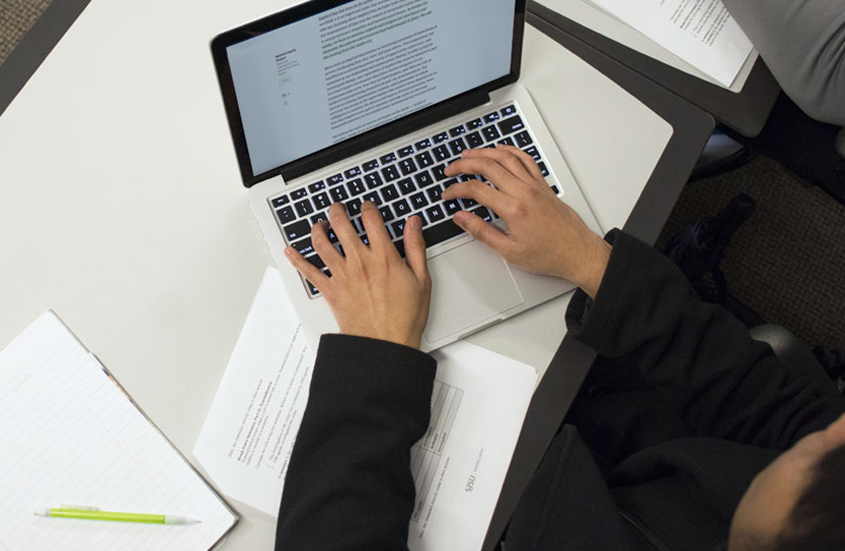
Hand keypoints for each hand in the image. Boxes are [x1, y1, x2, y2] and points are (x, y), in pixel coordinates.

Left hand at [284, 201, 431, 348]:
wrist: (385, 343)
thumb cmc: (404, 317)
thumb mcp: (421, 279)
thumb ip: (415, 247)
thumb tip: (413, 224)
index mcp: (384, 256)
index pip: (371, 219)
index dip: (367, 207)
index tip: (366, 206)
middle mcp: (360, 261)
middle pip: (341, 224)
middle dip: (337, 211)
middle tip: (337, 208)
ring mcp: (342, 275)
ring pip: (321, 243)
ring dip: (318, 229)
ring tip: (319, 224)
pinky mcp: (330, 290)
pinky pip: (308, 271)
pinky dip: (297, 259)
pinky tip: (290, 251)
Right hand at [441, 146, 610, 297]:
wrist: (577, 252)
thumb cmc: (549, 254)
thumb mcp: (509, 250)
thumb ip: (481, 232)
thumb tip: (461, 218)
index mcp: (514, 209)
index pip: (476, 190)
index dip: (456, 190)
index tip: (448, 194)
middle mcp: (524, 191)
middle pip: (488, 166)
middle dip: (464, 164)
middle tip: (450, 170)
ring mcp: (535, 185)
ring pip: (506, 157)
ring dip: (484, 152)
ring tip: (468, 154)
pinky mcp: (543, 185)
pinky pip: (525, 159)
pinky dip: (510, 151)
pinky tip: (500, 150)